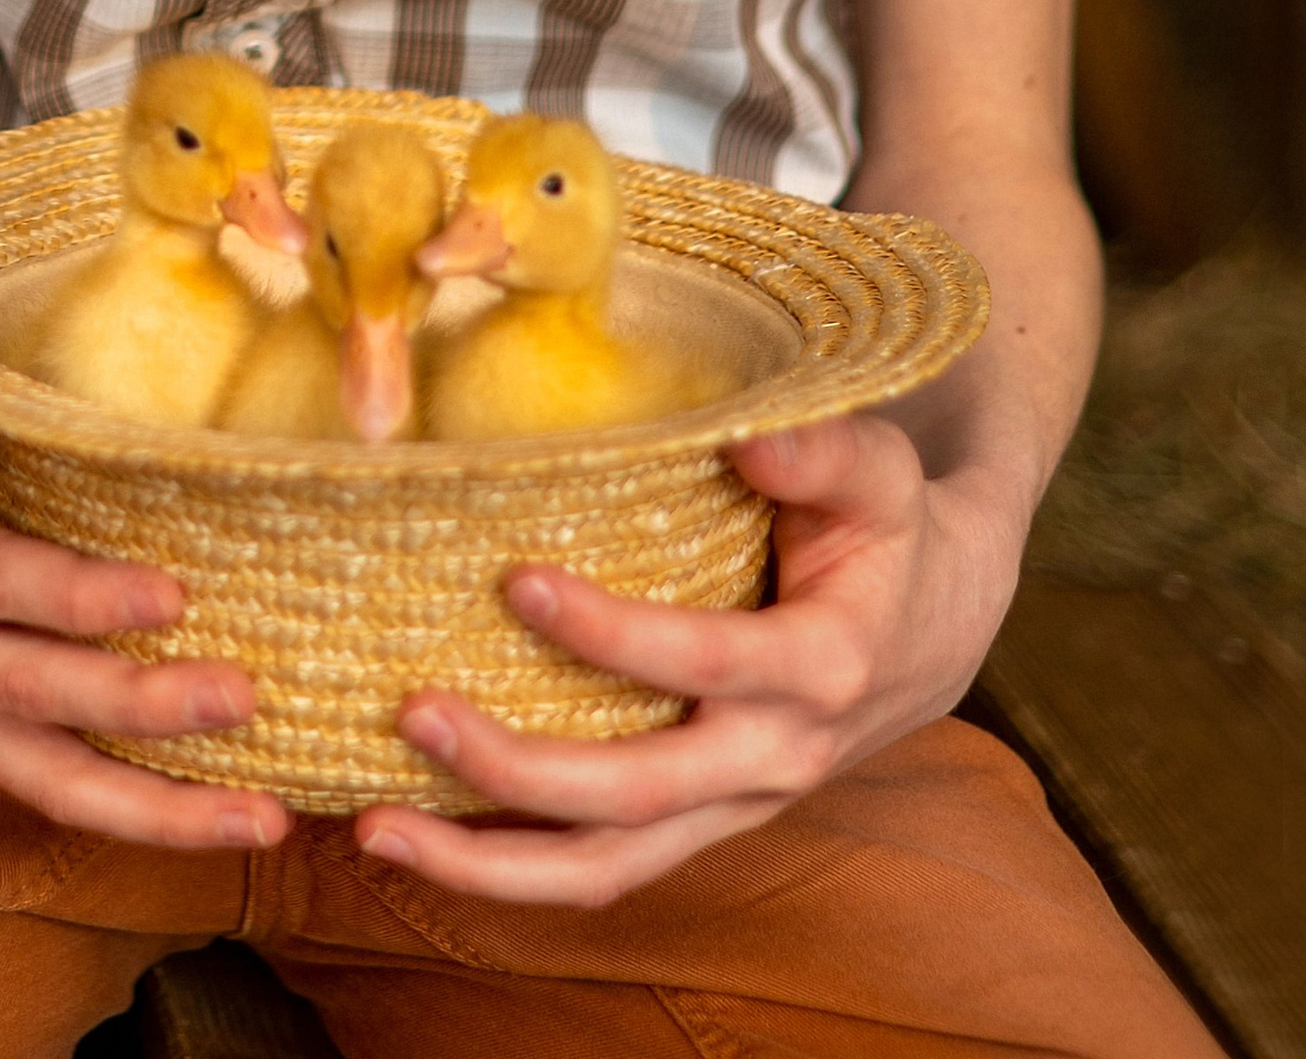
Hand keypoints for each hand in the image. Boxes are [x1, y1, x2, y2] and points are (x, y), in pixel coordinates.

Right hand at [0, 387, 290, 851]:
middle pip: (28, 691)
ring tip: (259, 816)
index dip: (75, 597)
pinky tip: (231, 815)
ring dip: (158, 806)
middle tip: (240, 696)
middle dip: (137, 705)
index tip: (173, 596)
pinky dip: (147, 813)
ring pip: (50, 782)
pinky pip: (65, 793)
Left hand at [355, 416, 1018, 904]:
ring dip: (488, 861)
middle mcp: (773, 757)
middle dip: (517, 769)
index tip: (515, 582)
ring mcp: (731, 805)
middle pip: (636, 795)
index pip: (704, 663)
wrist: (929, 626)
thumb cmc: (884, 529)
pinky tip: (418, 842)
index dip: (610, 635)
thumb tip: (747, 435)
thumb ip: (819, 450)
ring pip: (608, 866)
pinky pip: (602, 867)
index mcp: (821, 666)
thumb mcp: (877, 470)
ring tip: (376, 830)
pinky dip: (506, 869)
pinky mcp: (695, 822)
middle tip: (412, 711)